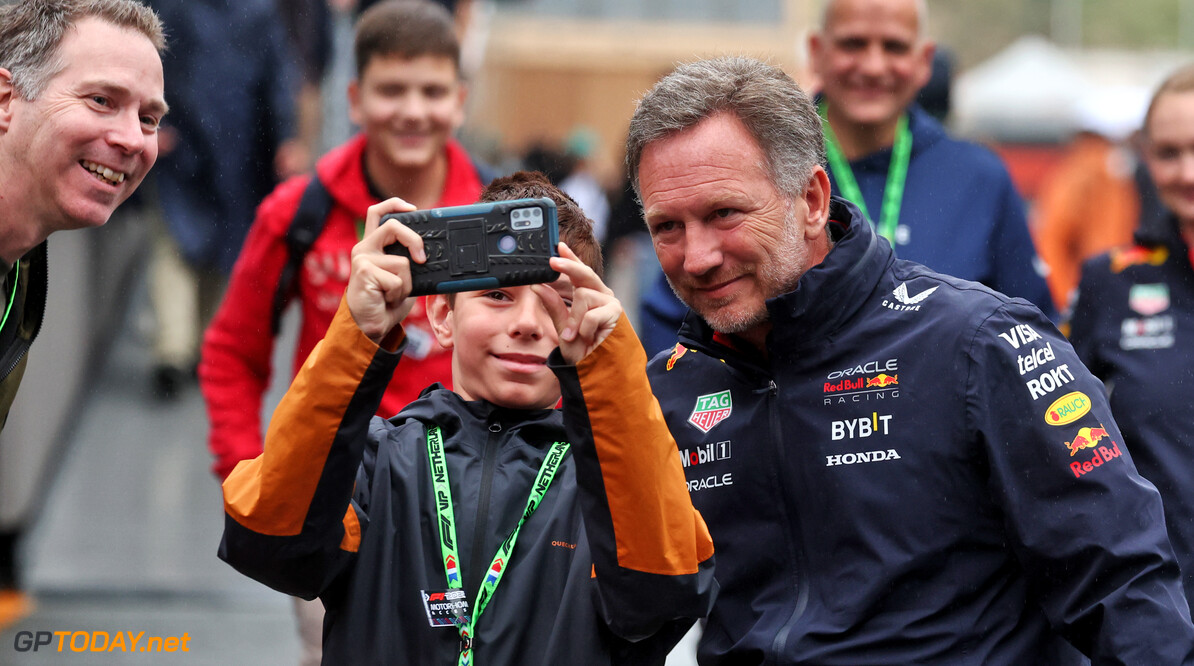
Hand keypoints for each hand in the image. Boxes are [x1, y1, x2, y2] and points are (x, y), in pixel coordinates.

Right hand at [347, 198, 424, 343]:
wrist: (369, 327)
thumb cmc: (386, 302)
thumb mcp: (402, 277)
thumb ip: (408, 261)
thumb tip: (430, 253)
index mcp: (373, 246)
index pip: (378, 212)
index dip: (395, 204)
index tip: (413, 209)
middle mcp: (364, 248)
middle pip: (393, 226)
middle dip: (414, 240)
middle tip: (422, 259)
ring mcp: (362, 259)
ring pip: (402, 261)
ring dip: (406, 283)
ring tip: (393, 294)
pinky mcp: (364, 272)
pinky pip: (397, 279)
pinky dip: (398, 293)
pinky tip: (386, 299)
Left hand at [532, 243, 620, 364]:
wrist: (595, 369)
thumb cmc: (582, 349)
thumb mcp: (561, 326)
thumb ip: (553, 305)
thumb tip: (537, 285)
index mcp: (588, 295)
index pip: (578, 272)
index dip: (570, 257)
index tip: (559, 245)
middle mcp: (600, 294)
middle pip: (584, 273)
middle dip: (568, 265)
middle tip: (552, 261)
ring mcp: (609, 302)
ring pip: (583, 296)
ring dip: (575, 319)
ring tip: (576, 335)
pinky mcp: (616, 313)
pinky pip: (591, 314)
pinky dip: (584, 328)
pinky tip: (588, 338)